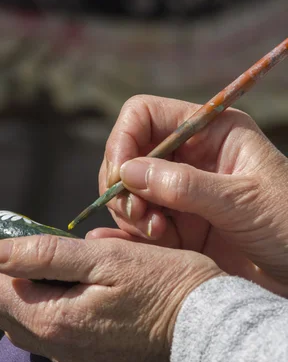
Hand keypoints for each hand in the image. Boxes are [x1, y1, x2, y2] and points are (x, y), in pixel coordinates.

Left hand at [0, 201, 220, 361]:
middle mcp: (54, 347)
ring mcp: (70, 357)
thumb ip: (44, 255)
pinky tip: (41, 278)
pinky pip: (39, 329)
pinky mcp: (87, 359)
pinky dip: (26, 299)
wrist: (213, 330)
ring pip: (11, 318)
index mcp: (51, 320)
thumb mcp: (106, 258)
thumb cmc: (168, 284)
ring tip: (6, 244)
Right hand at [100, 95, 287, 294]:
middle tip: (139, 216)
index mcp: (211, 133)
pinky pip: (139, 224)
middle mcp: (190, 158)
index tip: (119, 177)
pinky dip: (136, 235)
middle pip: (129, 155)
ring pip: (129, 192)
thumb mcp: (242, 201)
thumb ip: (184, 186)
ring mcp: (180, 194)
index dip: (124, 140)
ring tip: (157, 235)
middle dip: (124, 185)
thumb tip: (126, 172)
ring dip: (131, 214)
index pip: (145, 115)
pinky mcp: (177, 226)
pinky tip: (155, 245)